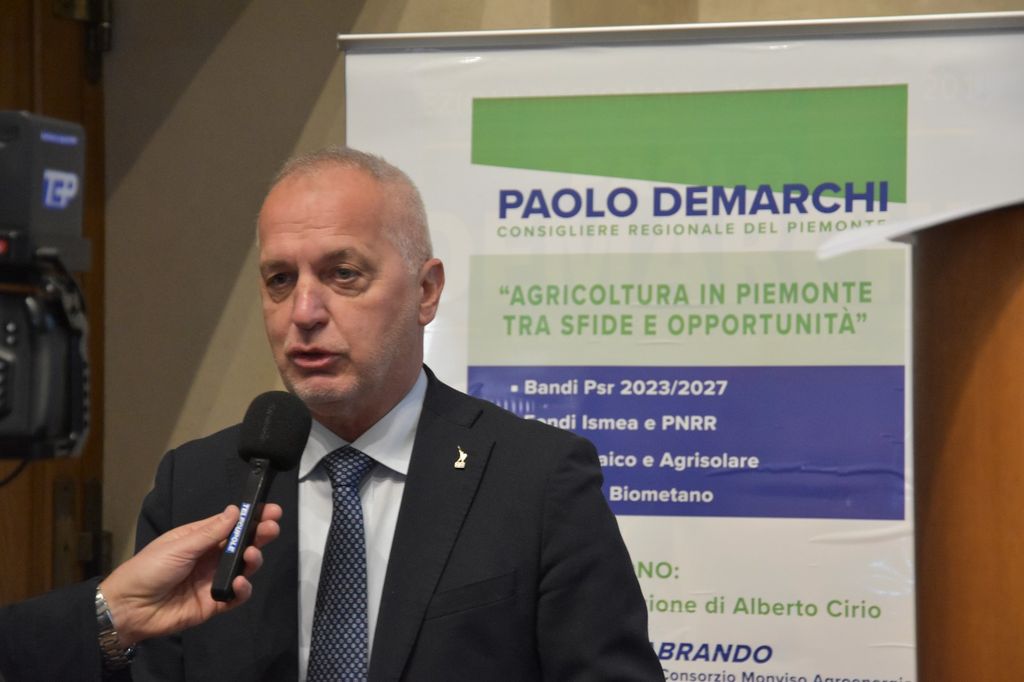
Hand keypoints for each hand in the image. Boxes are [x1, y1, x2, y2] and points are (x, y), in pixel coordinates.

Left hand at [99, 504, 281, 645]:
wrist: (129, 609)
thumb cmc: (149, 569)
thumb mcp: (179, 546)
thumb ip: (211, 532)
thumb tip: (235, 510)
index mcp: (199, 539)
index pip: (231, 525)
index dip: (251, 517)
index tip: (272, 510)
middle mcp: (210, 558)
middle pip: (242, 544)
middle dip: (260, 535)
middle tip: (272, 528)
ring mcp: (213, 580)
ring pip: (243, 568)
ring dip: (252, 559)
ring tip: (251, 555)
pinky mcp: (214, 603)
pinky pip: (236, 596)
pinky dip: (243, 589)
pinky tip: (240, 583)